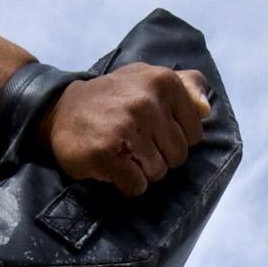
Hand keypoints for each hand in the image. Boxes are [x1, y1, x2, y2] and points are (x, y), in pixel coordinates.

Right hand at [45, 63, 212, 196]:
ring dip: (140, 171)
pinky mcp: (106, 153)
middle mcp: (147, 101)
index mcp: (164, 81)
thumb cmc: (113, 98)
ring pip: (158, 173)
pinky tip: (112, 167)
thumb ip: (186, 88)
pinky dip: (125, 184)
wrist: (60, 110)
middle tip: (133, 144)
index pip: (194, 135)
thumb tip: (207, 109)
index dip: (173, 140)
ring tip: (122, 153)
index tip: (151, 131)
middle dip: (158, 158)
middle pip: (177, 157)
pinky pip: (136, 186)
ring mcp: (126, 127)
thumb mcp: (148, 79)